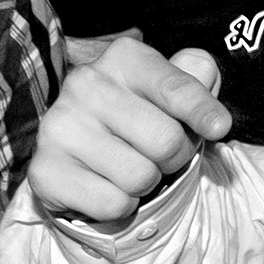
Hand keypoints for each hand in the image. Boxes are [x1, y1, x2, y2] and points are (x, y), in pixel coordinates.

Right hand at [27, 33, 231, 226]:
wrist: (83, 157)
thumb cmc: (142, 120)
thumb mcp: (172, 92)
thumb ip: (198, 81)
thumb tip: (211, 99)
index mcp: (124, 58)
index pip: (177, 88)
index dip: (204, 113)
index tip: (220, 128)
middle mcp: (86, 83)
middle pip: (166, 140)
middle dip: (176, 158)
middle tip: (160, 155)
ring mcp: (59, 126)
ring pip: (141, 177)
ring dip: (147, 184)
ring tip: (130, 167)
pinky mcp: (44, 170)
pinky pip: (113, 204)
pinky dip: (121, 205)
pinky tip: (106, 184)